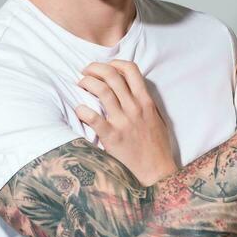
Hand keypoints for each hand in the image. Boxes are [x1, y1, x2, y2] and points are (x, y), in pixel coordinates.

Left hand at [75, 59, 178, 185]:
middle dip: (94, 68)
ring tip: (80, 84)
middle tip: (86, 71)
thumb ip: (146, 103)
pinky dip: (82, 109)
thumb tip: (134, 90)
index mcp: (146, 102)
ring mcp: (123, 121)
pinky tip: (79, 110)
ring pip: (101, 90)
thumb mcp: (157, 119)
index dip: (115, 63)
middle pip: (112, 75)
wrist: (156, 172)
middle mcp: (134, 108)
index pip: (131, 70)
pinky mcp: (112, 136)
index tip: (106, 67)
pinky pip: (92, 117)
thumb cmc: (157, 147)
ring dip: (87, 82)